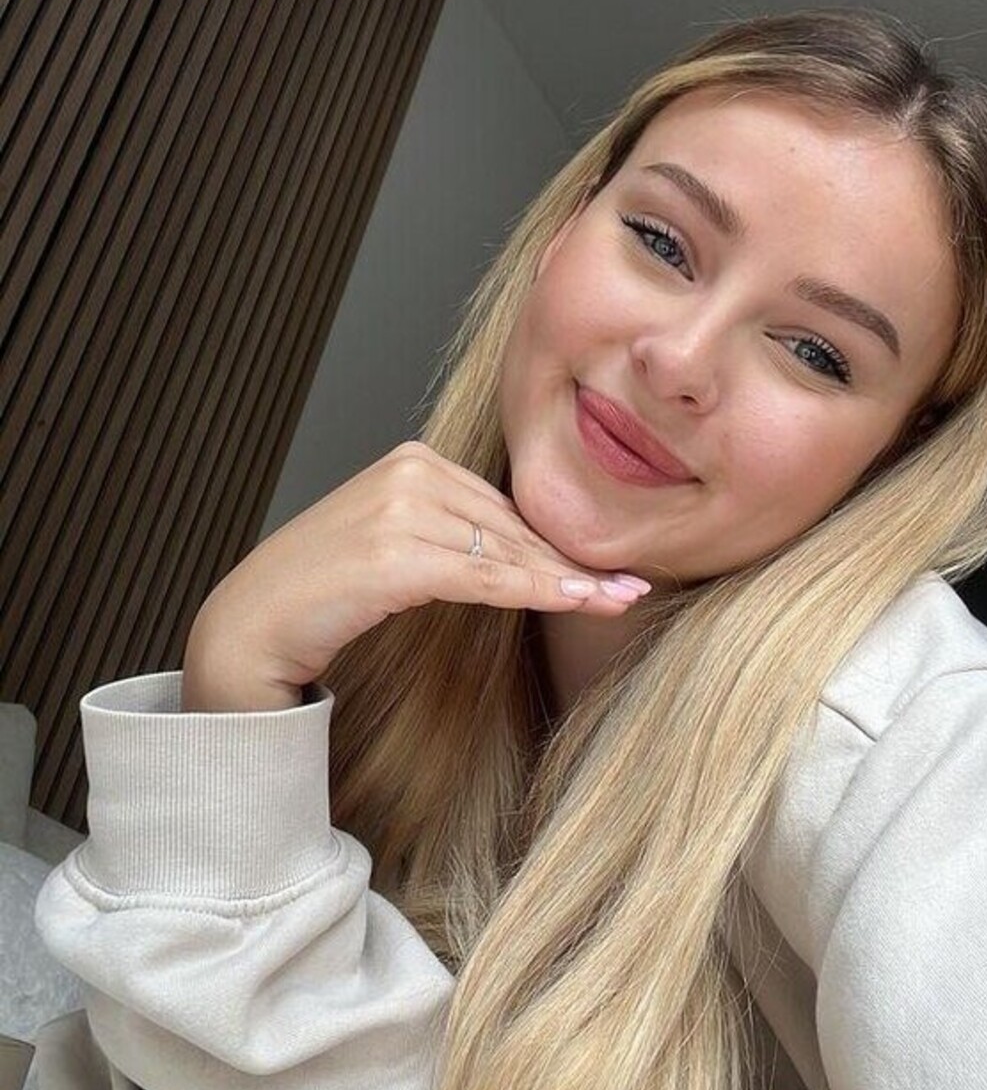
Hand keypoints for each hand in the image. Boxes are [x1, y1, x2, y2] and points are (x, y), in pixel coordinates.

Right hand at [182, 441, 650, 708]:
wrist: (249, 628)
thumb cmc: (322, 597)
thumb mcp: (395, 551)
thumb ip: (452, 539)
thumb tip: (524, 556)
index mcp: (413, 461)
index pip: (504, 508)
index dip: (559, 542)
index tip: (611, 567)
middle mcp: (410, 471)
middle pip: (513, 526)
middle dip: (575, 561)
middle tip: (634, 587)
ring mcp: (400, 507)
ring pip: (507, 551)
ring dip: (568, 581)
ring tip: (621, 601)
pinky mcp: (395, 552)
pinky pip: (486, 575)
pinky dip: (537, 590)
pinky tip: (579, 601)